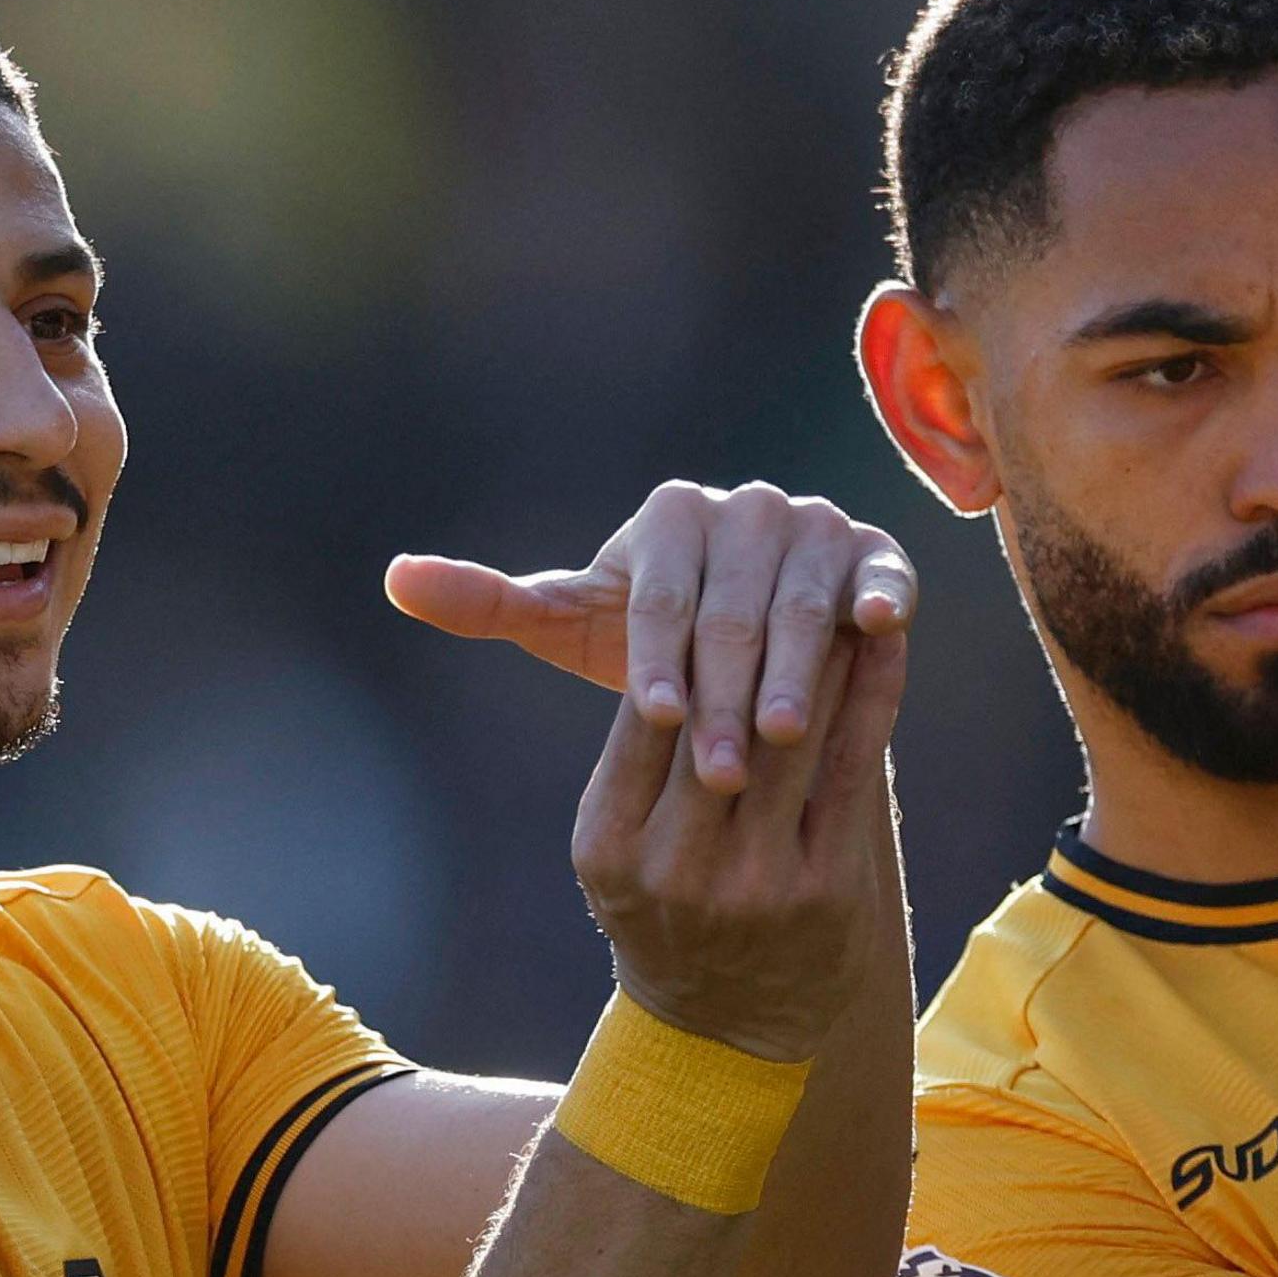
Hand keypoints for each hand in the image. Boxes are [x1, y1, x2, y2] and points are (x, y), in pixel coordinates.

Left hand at [388, 481, 917, 794]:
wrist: (756, 652)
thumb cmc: (655, 647)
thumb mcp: (573, 630)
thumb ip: (494, 605)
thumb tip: (393, 578)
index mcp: (670, 513)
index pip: (661, 592)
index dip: (657, 657)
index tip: (655, 720)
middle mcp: (749, 505)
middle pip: (735, 607)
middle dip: (724, 692)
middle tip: (717, 771)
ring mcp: (820, 525)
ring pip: (806, 603)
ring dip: (796, 672)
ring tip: (778, 740)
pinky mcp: (878, 553)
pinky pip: (882, 574)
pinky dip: (883, 597)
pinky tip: (878, 633)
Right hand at [568, 613, 907, 1064]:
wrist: (724, 1036)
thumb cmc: (667, 915)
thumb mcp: (617, 852)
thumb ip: (635, 764)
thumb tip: (664, 643)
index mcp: (609, 845)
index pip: (646, 713)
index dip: (684, 639)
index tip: (713, 577)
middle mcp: (676, 867)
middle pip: (718, 717)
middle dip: (752, 633)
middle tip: (782, 559)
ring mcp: (755, 883)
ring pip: (791, 736)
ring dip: (820, 648)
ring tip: (837, 583)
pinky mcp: (827, 889)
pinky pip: (854, 770)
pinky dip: (870, 696)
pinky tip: (882, 642)